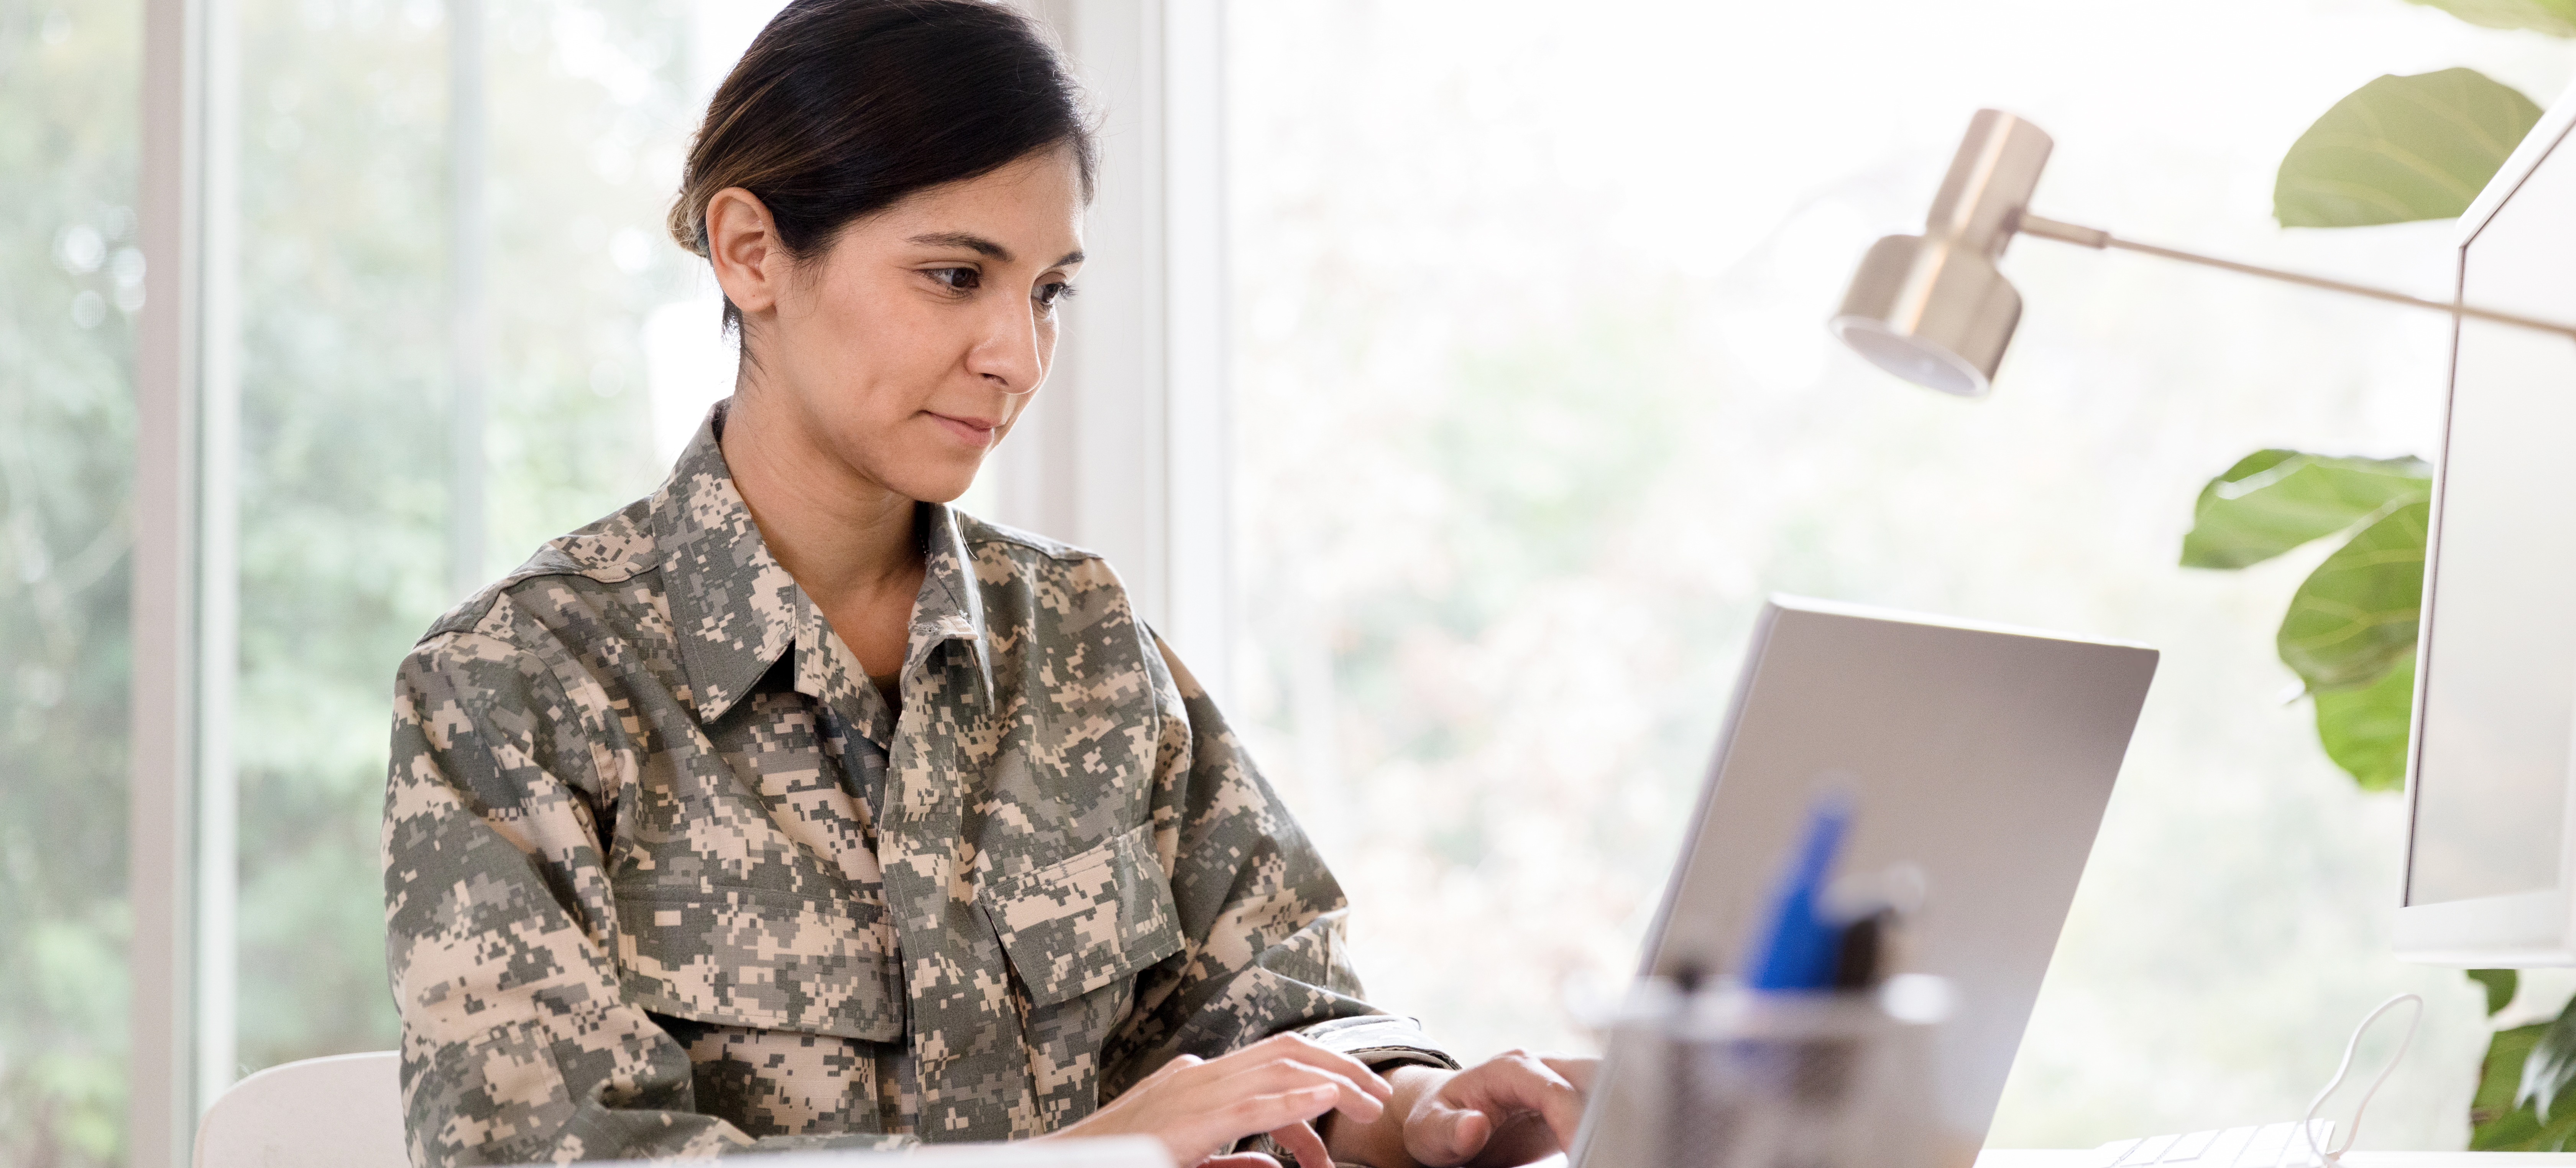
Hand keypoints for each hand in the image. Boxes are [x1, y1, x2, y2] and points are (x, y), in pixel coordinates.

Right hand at [1042, 1033, 1394, 1167]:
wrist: (1068, 1166)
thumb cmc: (1124, 1161)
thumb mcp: (1188, 1161)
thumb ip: (1234, 1162)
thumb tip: (1275, 1165)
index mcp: (1198, 1084)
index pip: (1269, 1068)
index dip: (1315, 1088)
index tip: (1341, 1122)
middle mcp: (1199, 1077)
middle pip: (1285, 1053)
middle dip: (1339, 1067)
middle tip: (1378, 1096)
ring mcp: (1194, 1092)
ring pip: (1280, 1067)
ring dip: (1334, 1080)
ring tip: (1372, 1103)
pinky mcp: (1191, 1119)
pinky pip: (1254, 1101)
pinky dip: (1297, 1098)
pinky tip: (1329, 1102)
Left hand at [1327, 1052, 1596, 1167]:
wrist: (1440, 1116)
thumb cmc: (1433, 1121)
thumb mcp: (1429, 1130)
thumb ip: (1449, 1130)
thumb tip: (1474, 1126)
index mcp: (1510, 1069)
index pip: (1554, 1091)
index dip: (1572, 1119)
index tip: (1580, 1150)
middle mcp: (1541, 1068)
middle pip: (1592, 1077)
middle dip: (1609, 1108)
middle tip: (1611, 1148)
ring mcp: (1557, 1082)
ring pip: (1603, 1086)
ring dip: (1615, 1113)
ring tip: (1616, 1147)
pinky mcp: (1568, 1103)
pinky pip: (1600, 1106)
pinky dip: (1609, 1123)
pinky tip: (1608, 1147)